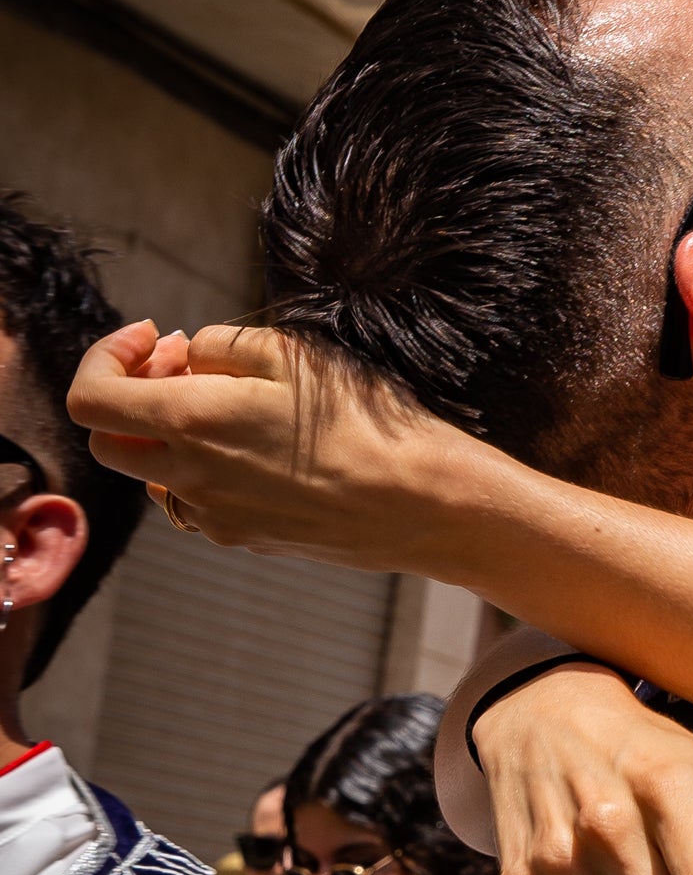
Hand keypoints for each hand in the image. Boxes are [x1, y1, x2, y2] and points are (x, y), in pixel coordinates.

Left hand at [68, 320, 478, 571]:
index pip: (90, 398)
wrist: (420, 501)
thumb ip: (224, 343)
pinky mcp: (243, 537)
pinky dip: (204, 469)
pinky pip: (196, 501)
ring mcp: (213, 515)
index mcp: (190, 422)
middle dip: (134, 393)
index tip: (153, 336)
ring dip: (169, 434)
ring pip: (152, 472)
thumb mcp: (295, 353)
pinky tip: (258, 450)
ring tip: (229, 405)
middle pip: (109, 440)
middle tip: (187, 362)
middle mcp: (188, 476)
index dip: (106, 357)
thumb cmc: (365, 419)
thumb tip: (191, 353)